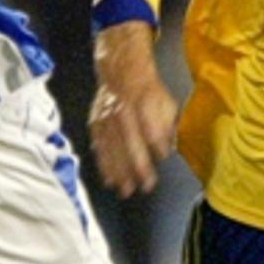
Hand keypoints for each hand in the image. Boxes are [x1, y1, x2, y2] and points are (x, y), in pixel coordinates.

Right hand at [89, 79, 177, 197]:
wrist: (121, 74)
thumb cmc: (147, 92)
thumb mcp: (166, 103)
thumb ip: (168, 126)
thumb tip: (167, 148)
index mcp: (143, 104)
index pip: (151, 128)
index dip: (157, 144)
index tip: (162, 158)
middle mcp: (123, 113)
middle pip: (131, 142)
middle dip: (138, 166)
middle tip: (145, 186)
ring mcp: (106, 120)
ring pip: (113, 148)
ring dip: (120, 172)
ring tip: (125, 190)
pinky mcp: (95, 125)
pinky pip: (99, 148)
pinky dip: (104, 165)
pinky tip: (109, 180)